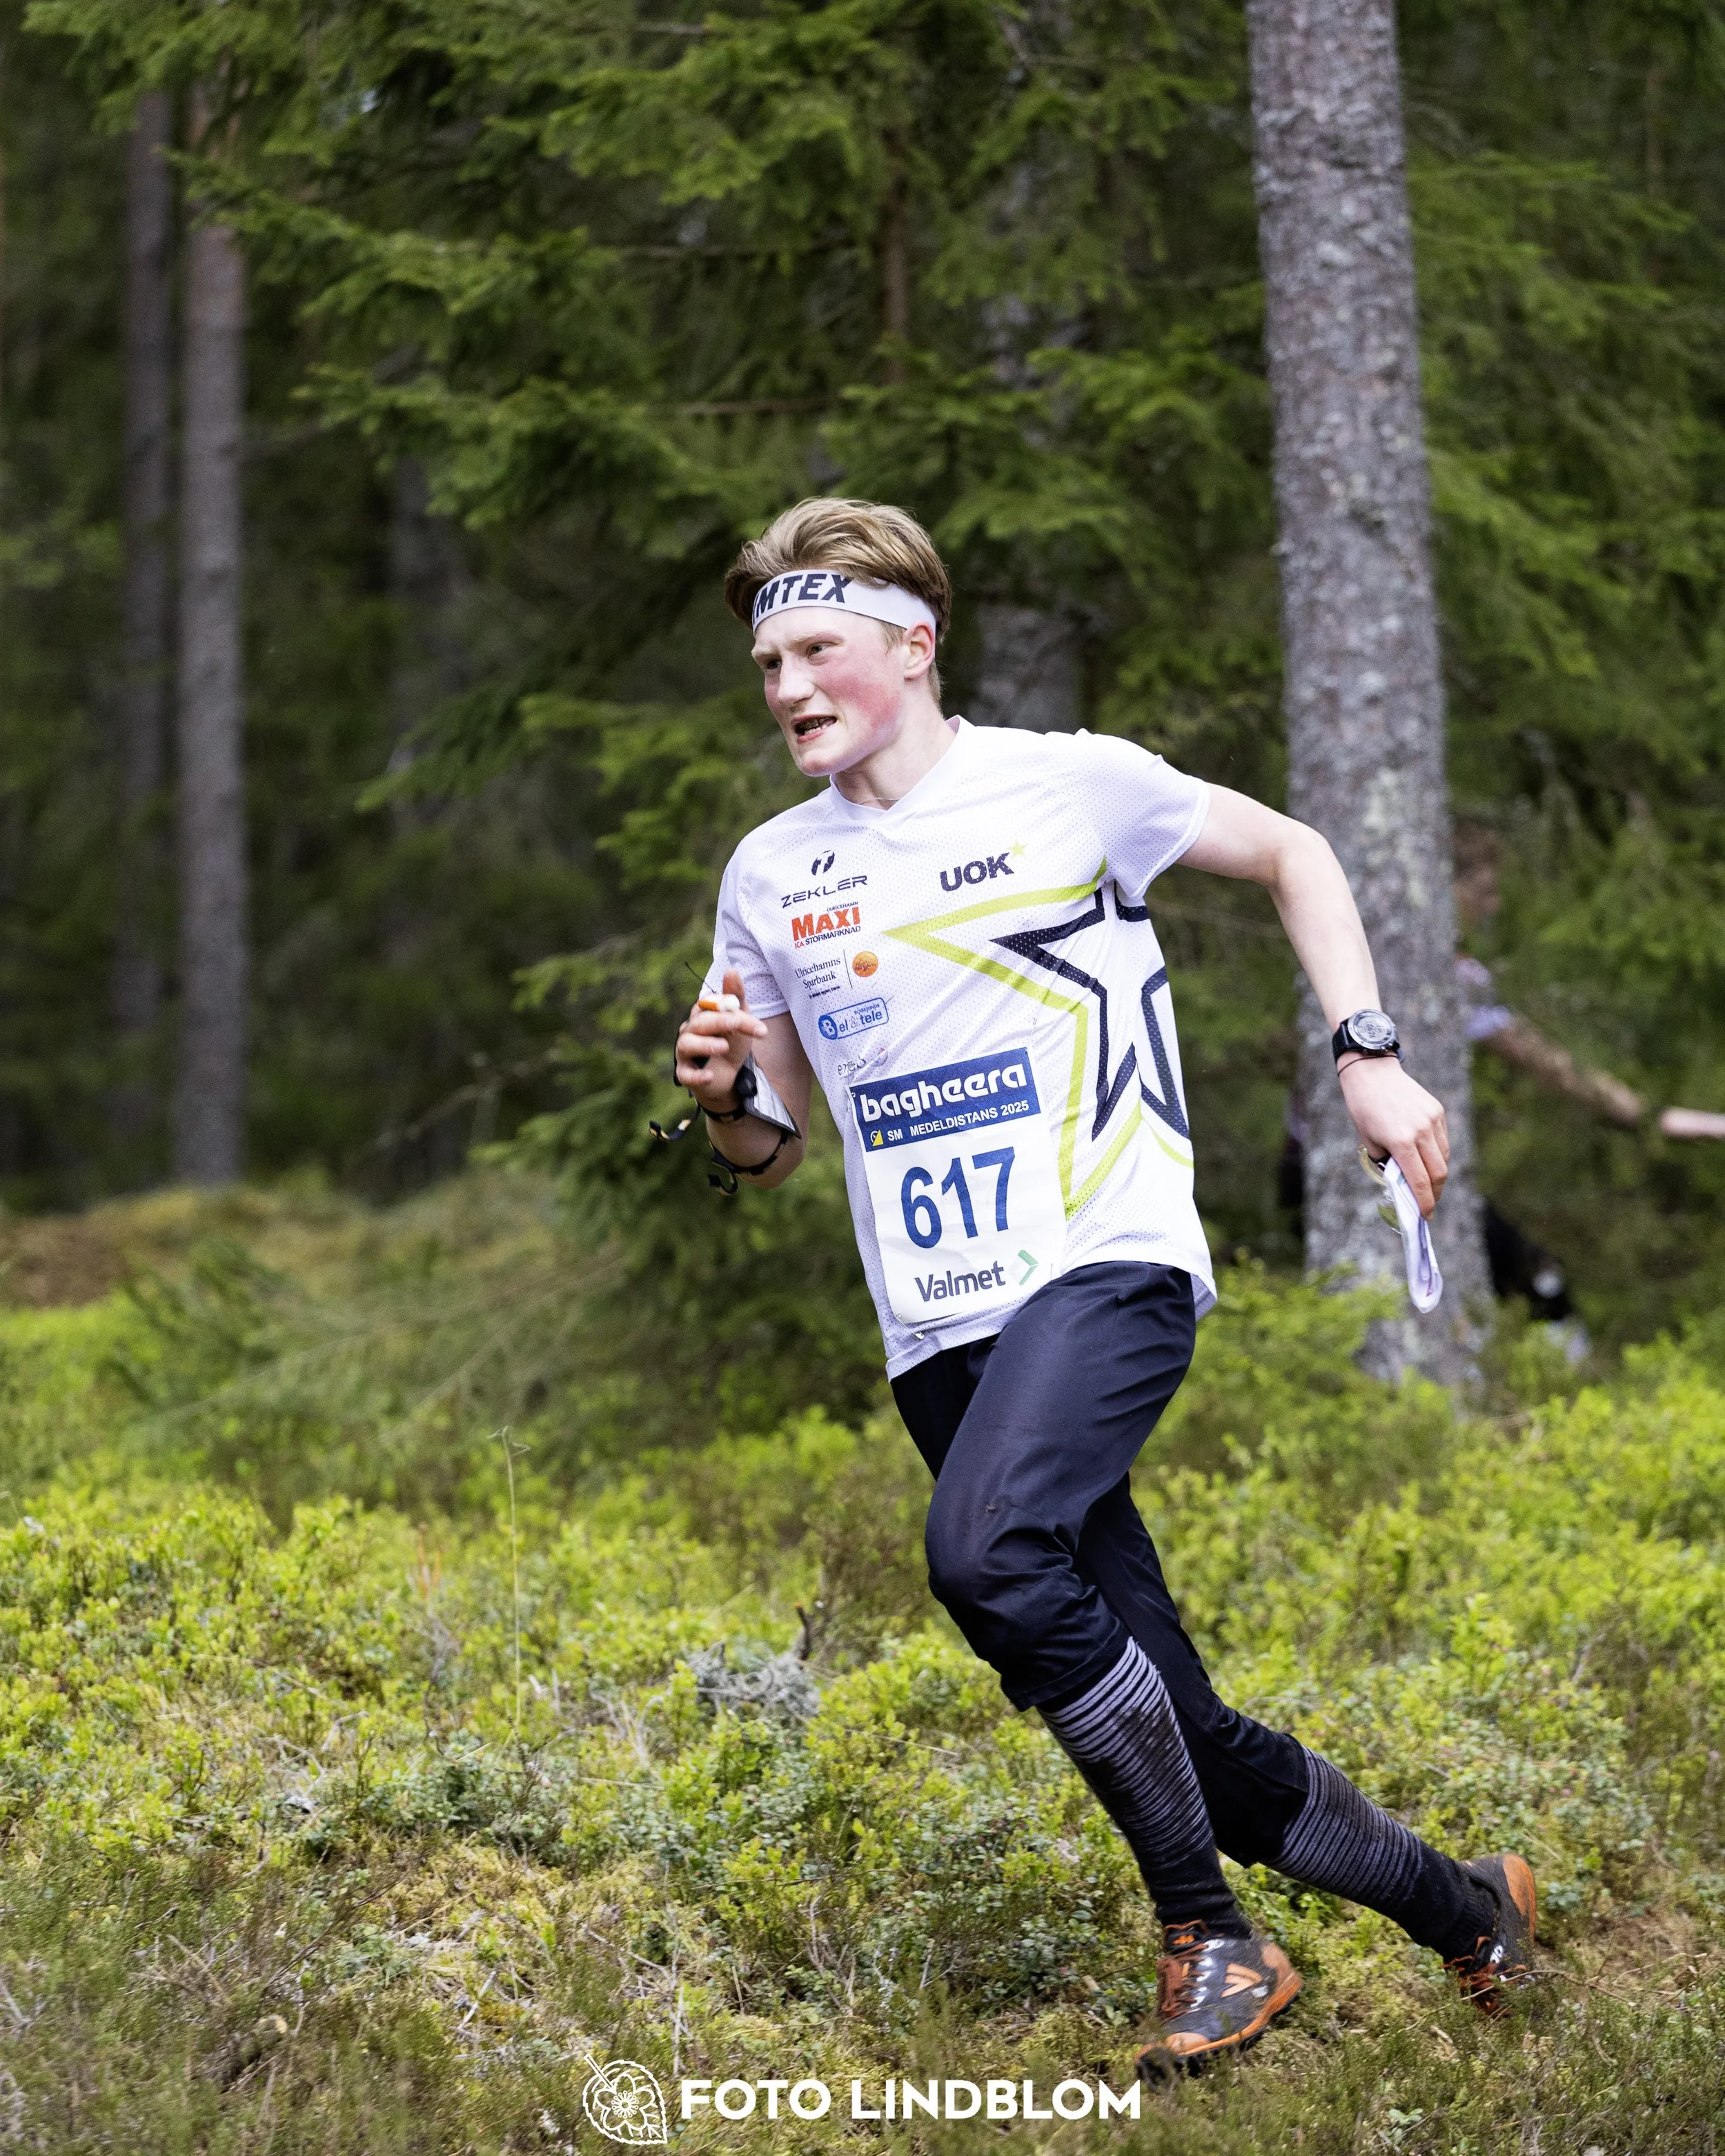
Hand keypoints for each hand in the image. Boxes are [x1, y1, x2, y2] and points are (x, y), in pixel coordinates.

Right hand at [674, 968, 766, 1115]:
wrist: (730, 1075)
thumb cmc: (732, 1041)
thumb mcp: (739, 1019)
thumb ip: (735, 997)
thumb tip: (731, 969)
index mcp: (702, 1014)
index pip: (710, 1005)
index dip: (727, 1007)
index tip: (745, 1015)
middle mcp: (690, 1030)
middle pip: (699, 1022)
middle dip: (718, 1022)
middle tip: (735, 1024)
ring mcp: (685, 1052)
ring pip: (686, 1044)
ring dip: (704, 1045)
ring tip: (723, 1047)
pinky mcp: (685, 1074)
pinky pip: (685, 1074)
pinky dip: (697, 1075)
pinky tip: (710, 1076)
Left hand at [1337, 1056, 1448, 1216]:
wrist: (1372, 1072)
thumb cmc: (1363, 1108)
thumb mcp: (1369, 1141)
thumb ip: (1387, 1163)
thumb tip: (1402, 1182)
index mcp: (1401, 1142)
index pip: (1420, 1182)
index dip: (1425, 1203)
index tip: (1425, 1216)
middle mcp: (1421, 1131)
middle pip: (1439, 1173)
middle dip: (1435, 1193)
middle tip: (1428, 1203)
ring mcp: (1433, 1120)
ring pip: (1444, 1158)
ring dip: (1438, 1175)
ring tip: (1427, 1182)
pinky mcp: (1438, 1111)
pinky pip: (1443, 1141)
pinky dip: (1438, 1155)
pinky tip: (1427, 1159)